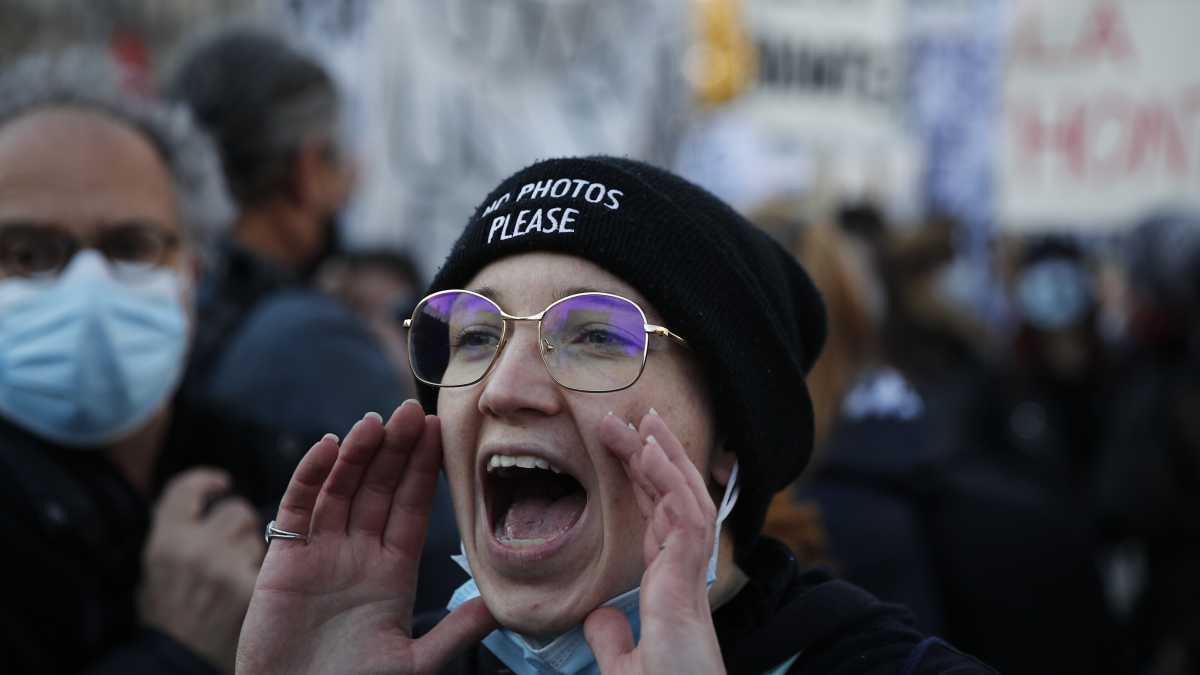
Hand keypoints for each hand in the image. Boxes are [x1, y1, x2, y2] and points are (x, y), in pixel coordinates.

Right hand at [139, 468, 265, 673]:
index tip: (220, 484)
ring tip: (237, 576)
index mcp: (165, 540)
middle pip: (237, 511)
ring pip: (259, 536)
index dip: (206, 482)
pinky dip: (261, 574)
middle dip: (240, 526)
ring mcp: (224, 567)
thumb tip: (200, 501)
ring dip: (253, 550)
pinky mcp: (249, 587)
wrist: (178, 662)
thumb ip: (178, 533)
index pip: (188, 489)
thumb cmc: (167, 618)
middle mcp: (194, 548)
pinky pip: (268, 564)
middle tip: (233, 549)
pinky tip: (249, 591)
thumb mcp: (155, 569)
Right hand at [235, 401, 496, 674]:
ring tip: (375, 421)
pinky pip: (297, 509)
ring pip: (341, 490)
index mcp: (393, 572)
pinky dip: (310, 476)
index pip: (411, 507)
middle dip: (394, 450)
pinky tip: (327, 446)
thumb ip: (456, 630)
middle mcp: (358, 555)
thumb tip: (502, 604)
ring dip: (357, 454)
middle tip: (411, 409)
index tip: (438, 431)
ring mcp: (320, 554)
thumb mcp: (416, 662)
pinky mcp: (284, 561)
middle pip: (378, 489)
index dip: (422, 469)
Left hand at [586, 411, 726, 674]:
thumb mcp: (626, 667)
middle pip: (672, 500)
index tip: (631, 446)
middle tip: (634, 415)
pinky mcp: (689, 583)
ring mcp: (690, 576)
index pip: (657, 520)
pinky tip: (654, 452)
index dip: (646, 480)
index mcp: (669, 589)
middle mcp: (684, 576)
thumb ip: (613, 637)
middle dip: (654, 454)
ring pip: (684, 499)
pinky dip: (672, 481)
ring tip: (646, 418)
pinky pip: (686, 519)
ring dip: (666, 455)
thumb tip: (599, 615)